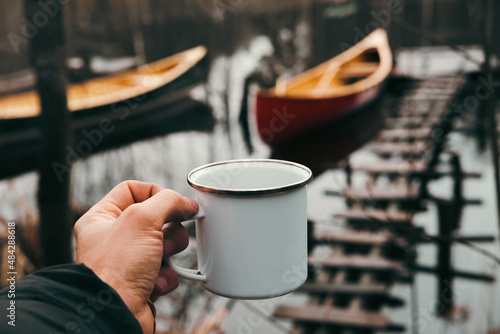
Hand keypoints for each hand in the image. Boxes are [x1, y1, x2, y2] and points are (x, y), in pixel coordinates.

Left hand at [74, 181, 198, 333]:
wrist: (115, 313)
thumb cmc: (115, 269)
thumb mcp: (141, 219)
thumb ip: (167, 201)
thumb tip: (187, 202)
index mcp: (102, 218)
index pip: (132, 190)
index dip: (155, 193)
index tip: (173, 202)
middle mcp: (113, 238)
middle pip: (155, 217)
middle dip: (168, 227)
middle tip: (168, 233)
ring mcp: (129, 261)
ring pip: (164, 243)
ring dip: (170, 251)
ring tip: (161, 260)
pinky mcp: (142, 281)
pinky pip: (166, 269)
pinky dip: (166, 275)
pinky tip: (155, 282)